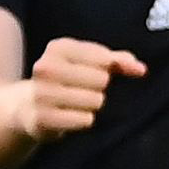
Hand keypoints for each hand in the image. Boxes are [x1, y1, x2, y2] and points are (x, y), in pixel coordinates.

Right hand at [20, 36, 147, 139]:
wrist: (27, 106)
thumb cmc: (67, 79)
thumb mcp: (89, 62)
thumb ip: (117, 61)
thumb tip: (140, 69)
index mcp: (58, 48)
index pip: (104, 58)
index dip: (111, 68)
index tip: (104, 72)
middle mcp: (46, 67)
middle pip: (101, 80)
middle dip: (99, 88)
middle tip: (83, 90)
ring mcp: (42, 94)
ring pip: (95, 101)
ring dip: (92, 106)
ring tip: (76, 103)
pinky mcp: (42, 118)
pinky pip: (85, 121)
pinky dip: (84, 121)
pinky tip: (70, 116)